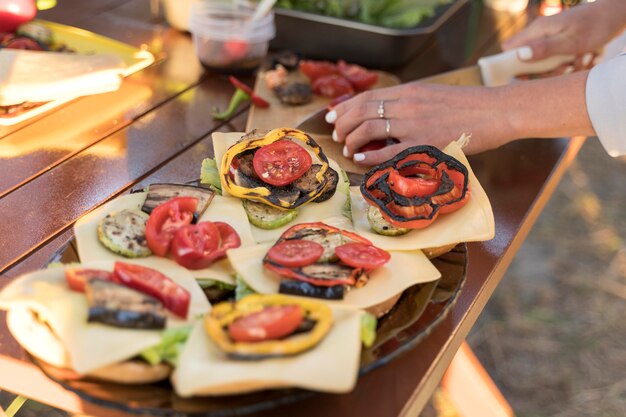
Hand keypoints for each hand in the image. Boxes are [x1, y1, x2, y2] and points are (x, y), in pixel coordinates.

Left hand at [326, 82, 512, 164]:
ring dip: (352, 138)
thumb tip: (388, 115)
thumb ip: (410, 104)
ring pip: (369, 127)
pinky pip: (388, 150)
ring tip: (346, 147)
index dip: (345, 107)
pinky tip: (359, 157)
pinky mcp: (424, 144)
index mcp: (410, 91)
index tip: (332, 116)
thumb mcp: (434, 96)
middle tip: (336, 135)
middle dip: (342, 123)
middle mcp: (408, 104)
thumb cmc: (468, 106)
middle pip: (362, 111)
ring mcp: (415, 124)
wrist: (496, 111)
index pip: (368, 97)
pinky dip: (369, 154)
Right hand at [502, 0, 625, 70]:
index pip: (509, 49)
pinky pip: (556, 61)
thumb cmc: (595, 25)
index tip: (524, 77)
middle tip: (564, 68)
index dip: (512, 65)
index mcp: (538, 30)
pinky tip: (582, 58)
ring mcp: (549, 38)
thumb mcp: (571, 42)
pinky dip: (569, 64)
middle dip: (544, 72)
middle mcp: (540, 34)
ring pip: (544, 64)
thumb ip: (544, 49)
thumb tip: (519, 56)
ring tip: (579, 61)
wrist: (615, 14)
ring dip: (560, 69)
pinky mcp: (559, 43)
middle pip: (527, 61)